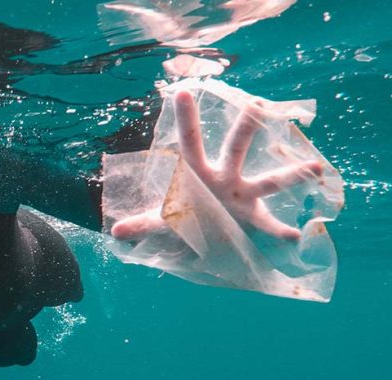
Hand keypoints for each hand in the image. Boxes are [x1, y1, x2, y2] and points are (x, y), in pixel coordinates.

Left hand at [111, 91, 323, 240]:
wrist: (206, 236)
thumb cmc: (185, 216)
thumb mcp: (162, 221)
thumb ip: (141, 224)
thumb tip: (115, 232)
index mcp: (197, 173)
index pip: (189, 141)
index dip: (186, 118)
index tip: (182, 92)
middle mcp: (224, 177)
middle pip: (236, 148)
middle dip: (247, 128)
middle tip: (259, 105)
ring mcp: (243, 195)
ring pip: (269, 181)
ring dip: (291, 175)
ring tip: (315, 168)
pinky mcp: (254, 219)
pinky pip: (269, 224)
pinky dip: (280, 231)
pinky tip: (294, 236)